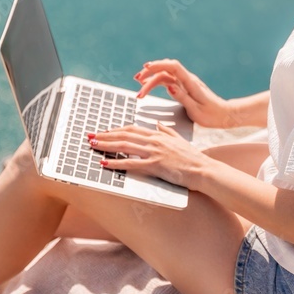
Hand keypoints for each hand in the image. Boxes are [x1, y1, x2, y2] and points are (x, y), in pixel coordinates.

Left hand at [89, 122, 207, 190]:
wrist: (202, 169)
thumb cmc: (192, 157)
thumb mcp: (179, 139)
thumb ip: (167, 131)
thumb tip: (157, 124)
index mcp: (158, 134)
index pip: (132, 129)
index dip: (115, 129)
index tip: (103, 131)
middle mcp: (154, 140)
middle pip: (124, 135)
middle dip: (105, 135)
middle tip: (90, 136)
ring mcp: (154, 152)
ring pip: (124, 146)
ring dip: (106, 145)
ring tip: (93, 145)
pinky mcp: (155, 165)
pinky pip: (131, 163)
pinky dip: (116, 163)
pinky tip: (105, 163)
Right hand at [134, 59, 228, 127]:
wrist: (223, 115)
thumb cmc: (211, 115)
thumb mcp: (196, 110)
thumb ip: (182, 97)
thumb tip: (169, 86)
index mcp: (191, 83)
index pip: (173, 67)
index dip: (159, 64)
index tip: (146, 68)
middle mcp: (187, 80)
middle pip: (166, 69)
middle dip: (150, 72)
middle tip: (137, 80)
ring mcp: (185, 82)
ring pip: (166, 74)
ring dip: (152, 77)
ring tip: (138, 81)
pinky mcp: (184, 86)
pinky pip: (168, 79)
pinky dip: (157, 81)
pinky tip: (148, 84)